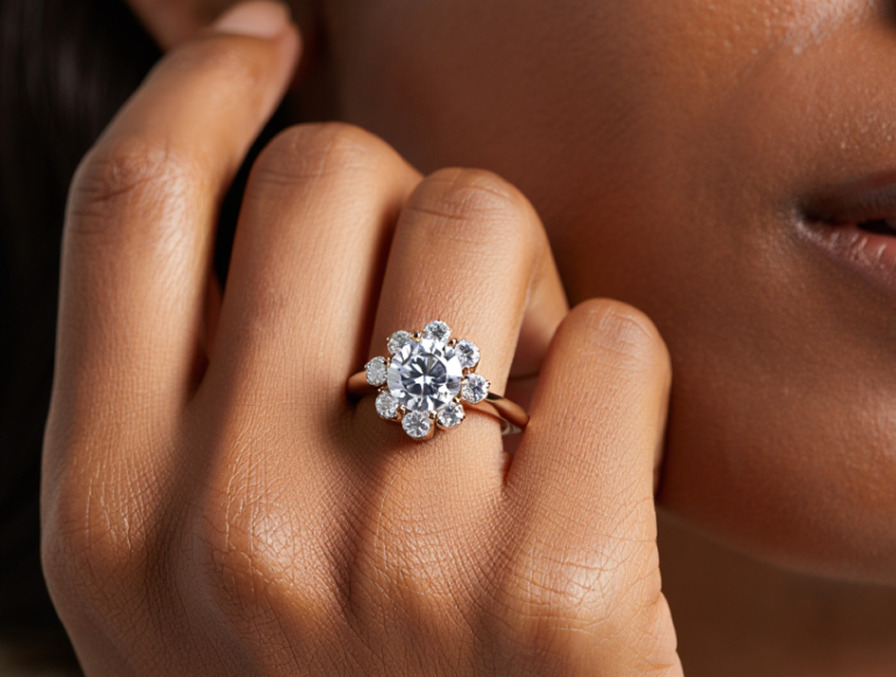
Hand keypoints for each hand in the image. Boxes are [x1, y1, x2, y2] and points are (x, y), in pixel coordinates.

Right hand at [40, 3, 680, 673]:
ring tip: (512, 395)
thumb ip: (207, 378)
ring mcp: (394, 562)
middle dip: (409, 197)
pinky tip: (587, 471)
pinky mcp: (559, 593)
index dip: (204, 81)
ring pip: (483, 227)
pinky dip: (617, 375)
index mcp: (106, 512)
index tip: (270, 34)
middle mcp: (229, 527)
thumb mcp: (199, 556)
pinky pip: (614, 342)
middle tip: (443, 300)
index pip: (135, 205)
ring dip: (520, 279)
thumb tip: (283, 158)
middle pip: (333, 179)